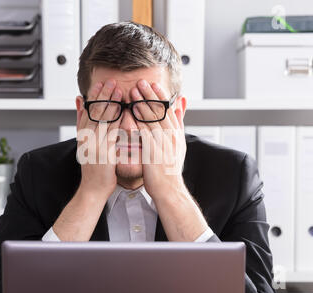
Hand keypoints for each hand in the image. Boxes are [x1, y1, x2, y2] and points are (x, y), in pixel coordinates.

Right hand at [76, 79, 121, 200]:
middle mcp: (86, 139)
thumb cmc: (93, 168)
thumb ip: (82, 124)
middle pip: (94, 112)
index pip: (87, 111)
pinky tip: (124, 112)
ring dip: (111, 104)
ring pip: (102, 121)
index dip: (94, 96)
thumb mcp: (84, 144)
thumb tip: (80, 104)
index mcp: (82, 136)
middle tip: (111, 82)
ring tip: (118, 91)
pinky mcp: (104, 153)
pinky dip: (118, 121)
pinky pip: (111, 134)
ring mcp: (94, 146)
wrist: (92, 189)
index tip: (101, 84)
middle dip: (103, 95)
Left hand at [130, 79, 186, 201]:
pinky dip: (138, 120)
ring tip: (134, 92)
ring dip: (142, 104)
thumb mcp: (179, 144)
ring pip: (153, 119)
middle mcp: (171, 137)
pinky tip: (131, 112)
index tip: (152, 84)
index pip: (168, 110)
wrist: (169, 189)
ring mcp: (163, 144)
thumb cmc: (170, 169)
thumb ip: (178, 124)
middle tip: (141, 82)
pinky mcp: (153, 151)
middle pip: (160, 111)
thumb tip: (181, 106)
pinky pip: (145, 133)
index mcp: (176, 134)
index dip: (160, 96)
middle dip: (150, 95)